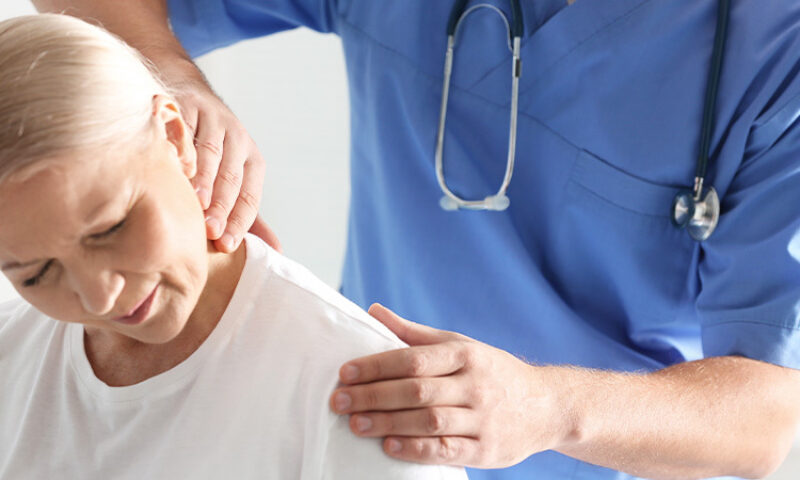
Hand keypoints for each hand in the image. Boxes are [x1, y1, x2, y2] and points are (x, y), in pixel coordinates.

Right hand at [170, 73, 270, 252]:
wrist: (189, 96)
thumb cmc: (212, 152)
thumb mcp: (234, 180)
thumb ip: (248, 216)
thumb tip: (276, 251)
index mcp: (252, 161)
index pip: (248, 197)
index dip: (238, 222)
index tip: (226, 246)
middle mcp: (237, 139)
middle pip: (231, 177)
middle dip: (220, 206)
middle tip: (210, 231)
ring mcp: (212, 120)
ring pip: (210, 153)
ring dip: (203, 179)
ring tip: (195, 203)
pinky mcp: (187, 104)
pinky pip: (183, 129)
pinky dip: (178, 148)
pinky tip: (172, 169)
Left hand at [329, 304, 570, 467]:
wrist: (546, 406)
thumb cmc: (492, 371)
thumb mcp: (460, 345)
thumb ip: (415, 334)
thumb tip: (373, 311)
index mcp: (464, 355)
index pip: (413, 358)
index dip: (377, 365)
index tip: (345, 372)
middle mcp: (474, 384)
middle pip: (417, 390)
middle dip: (374, 395)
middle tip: (339, 401)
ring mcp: (482, 418)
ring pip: (429, 421)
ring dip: (388, 423)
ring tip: (355, 424)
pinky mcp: (487, 449)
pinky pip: (447, 450)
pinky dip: (416, 449)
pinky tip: (390, 446)